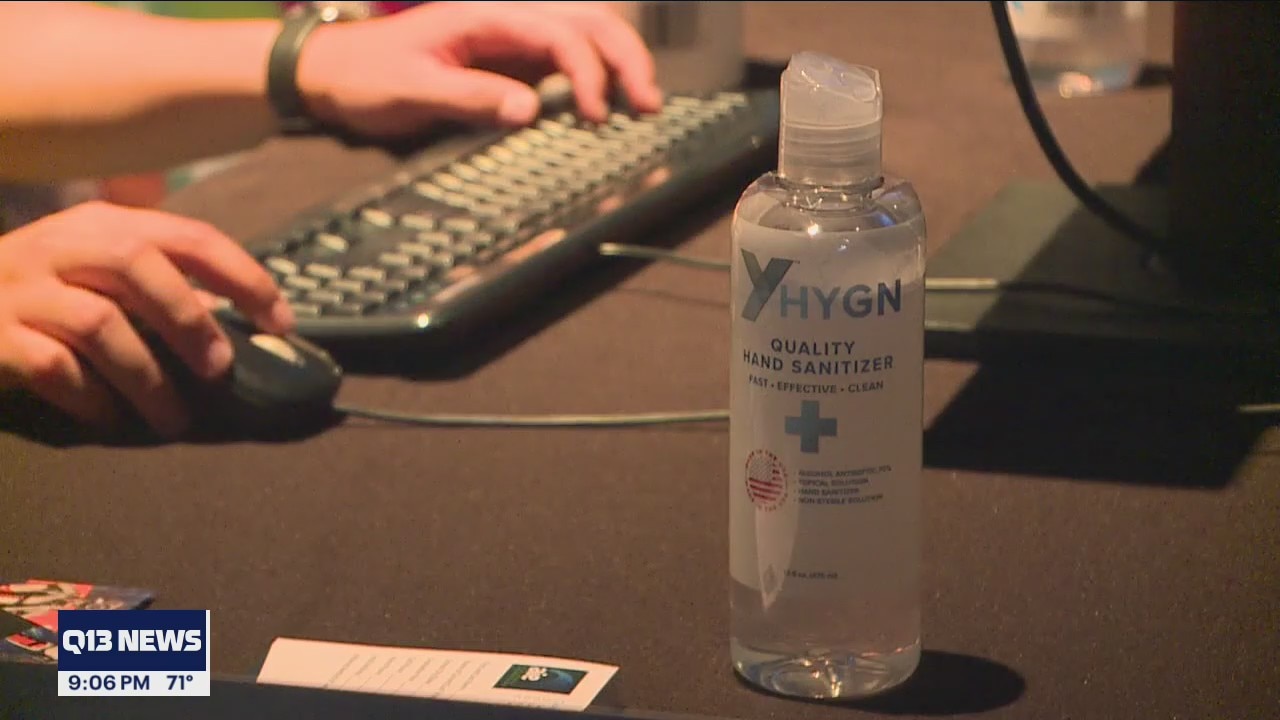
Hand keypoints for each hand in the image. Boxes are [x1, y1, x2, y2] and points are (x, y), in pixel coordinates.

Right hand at [0, 202, 294, 436]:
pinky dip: (91, 397)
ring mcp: (22, 289)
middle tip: (221, 370)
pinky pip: (52, 366)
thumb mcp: (94, 260)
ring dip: (148, 376)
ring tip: (175, 417)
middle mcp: (61, 246)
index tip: (280, 322)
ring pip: (99, 324)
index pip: (188, 236)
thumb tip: (240, 306)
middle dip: (189, 320)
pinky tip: (112, 419)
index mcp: (102, 223)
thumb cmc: (38, 289)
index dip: (243, 277)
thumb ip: (157, 268)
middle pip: (138, 265)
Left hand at [296, 1, 662, 136]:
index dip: (588, 72)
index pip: (559, 34)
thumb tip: (530, 110)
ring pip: (585, 35)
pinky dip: (597, 78)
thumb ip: (471, 98)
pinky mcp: (511, 64)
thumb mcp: (411, 89)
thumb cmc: (367, 76)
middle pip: (588, 22)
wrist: (335, 73)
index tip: (595, 116)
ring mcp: (512, 41)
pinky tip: (610, 104)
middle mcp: (506, 21)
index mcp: (486, 18)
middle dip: (626, 58)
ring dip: (620, 64)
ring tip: (643, 104)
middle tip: (648, 103)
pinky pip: (566, 61)